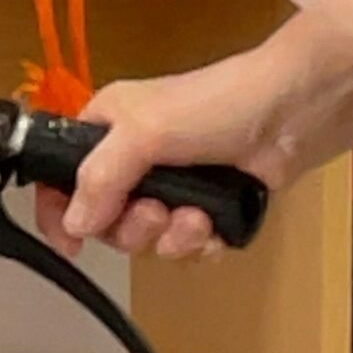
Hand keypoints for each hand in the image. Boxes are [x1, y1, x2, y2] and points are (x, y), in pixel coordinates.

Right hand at [43, 20, 352, 260]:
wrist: (292, 115)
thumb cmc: (217, 104)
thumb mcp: (145, 132)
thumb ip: (100, 178)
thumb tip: (73, 222)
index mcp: (107, 129)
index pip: (62, 177)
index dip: (60, 211)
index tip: (70, 242)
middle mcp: (134, 160)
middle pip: (107, 221)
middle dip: (134, 227)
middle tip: (156, 212)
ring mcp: (173, 186)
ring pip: (149, 240)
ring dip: (172, 237)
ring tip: (198, 218)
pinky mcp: (208, 208)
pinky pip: (187, 248)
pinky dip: (201, 244)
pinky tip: (216, 226)